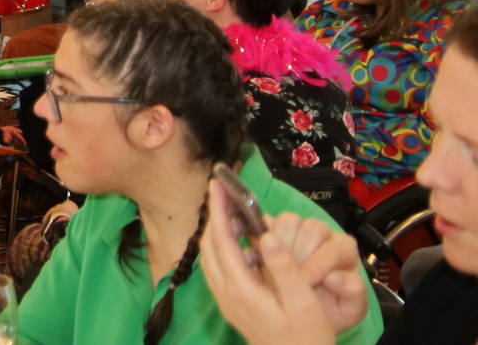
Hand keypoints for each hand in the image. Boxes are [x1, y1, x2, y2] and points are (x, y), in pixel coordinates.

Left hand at [198, 180, 366, 344]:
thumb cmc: (306, 339)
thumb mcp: (302, 302)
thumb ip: (284, 268)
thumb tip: (266, 235)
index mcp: (241, 289)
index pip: (222, 240)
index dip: (219, 210)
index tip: (217, 186)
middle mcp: (226, 294)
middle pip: (209, 246)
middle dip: (213, 216)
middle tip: (221, 193)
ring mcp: (226, 301)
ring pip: (209, 257)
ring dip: (215, 232)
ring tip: (228, 212)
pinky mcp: (231, 306)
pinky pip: (216, 269)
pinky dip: (220, 249)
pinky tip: (236, 243)